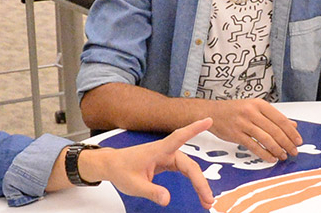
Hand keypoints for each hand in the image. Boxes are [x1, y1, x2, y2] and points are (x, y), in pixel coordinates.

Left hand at [81, 118, 216, 208]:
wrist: (112, 166)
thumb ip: (151, 192)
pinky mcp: (168, 162)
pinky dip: (194, 181)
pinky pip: (185, 171)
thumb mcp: (134, 185)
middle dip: (201, 182)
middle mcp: (166, 152)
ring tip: (206, 200)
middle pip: (190, 165)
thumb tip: (166, 199)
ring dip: (199, 183)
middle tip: (208, 199)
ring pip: (190, 169)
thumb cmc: (121, 170)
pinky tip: (199, 190)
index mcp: (158, 150)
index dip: (194, 129)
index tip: (208, 120)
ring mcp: (168, 157)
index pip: (179, 137)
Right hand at [203, 98, 301, 162]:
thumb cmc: (233, 110)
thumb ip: (273, 117)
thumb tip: (292, 125)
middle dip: (287, 143)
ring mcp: (243, 123)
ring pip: (265, 139)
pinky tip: (270, 158)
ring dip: (277, 149)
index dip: (291, 132)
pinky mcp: (236, 134)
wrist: (211, 112)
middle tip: (293, 151)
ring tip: (283, 156)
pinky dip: (264, 154)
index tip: (298, 140)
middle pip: (275, 130)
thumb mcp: (254, 108)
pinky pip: (253, 146)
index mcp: (259, 104)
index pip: (280, 119)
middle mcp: (252, 112)